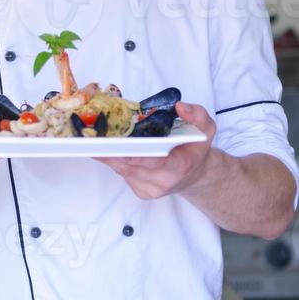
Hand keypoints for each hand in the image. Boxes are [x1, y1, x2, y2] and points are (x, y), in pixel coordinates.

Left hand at [96, 101, 215, 199]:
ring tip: (94, 139)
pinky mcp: (142, 192)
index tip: (118, 143)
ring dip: (109, 154)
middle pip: (133, 165)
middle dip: (114, 150)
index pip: (156, 160)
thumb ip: (197, 115)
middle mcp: (165, 180)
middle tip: (95, 136)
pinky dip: (113, 160)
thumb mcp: (205, 128)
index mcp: (181, 165)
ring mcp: (152, 189)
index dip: (135, 153)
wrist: (194, 174)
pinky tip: (105, 148)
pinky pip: (123, 174)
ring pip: (123, 170)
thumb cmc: (195, 148)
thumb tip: (180, 107)